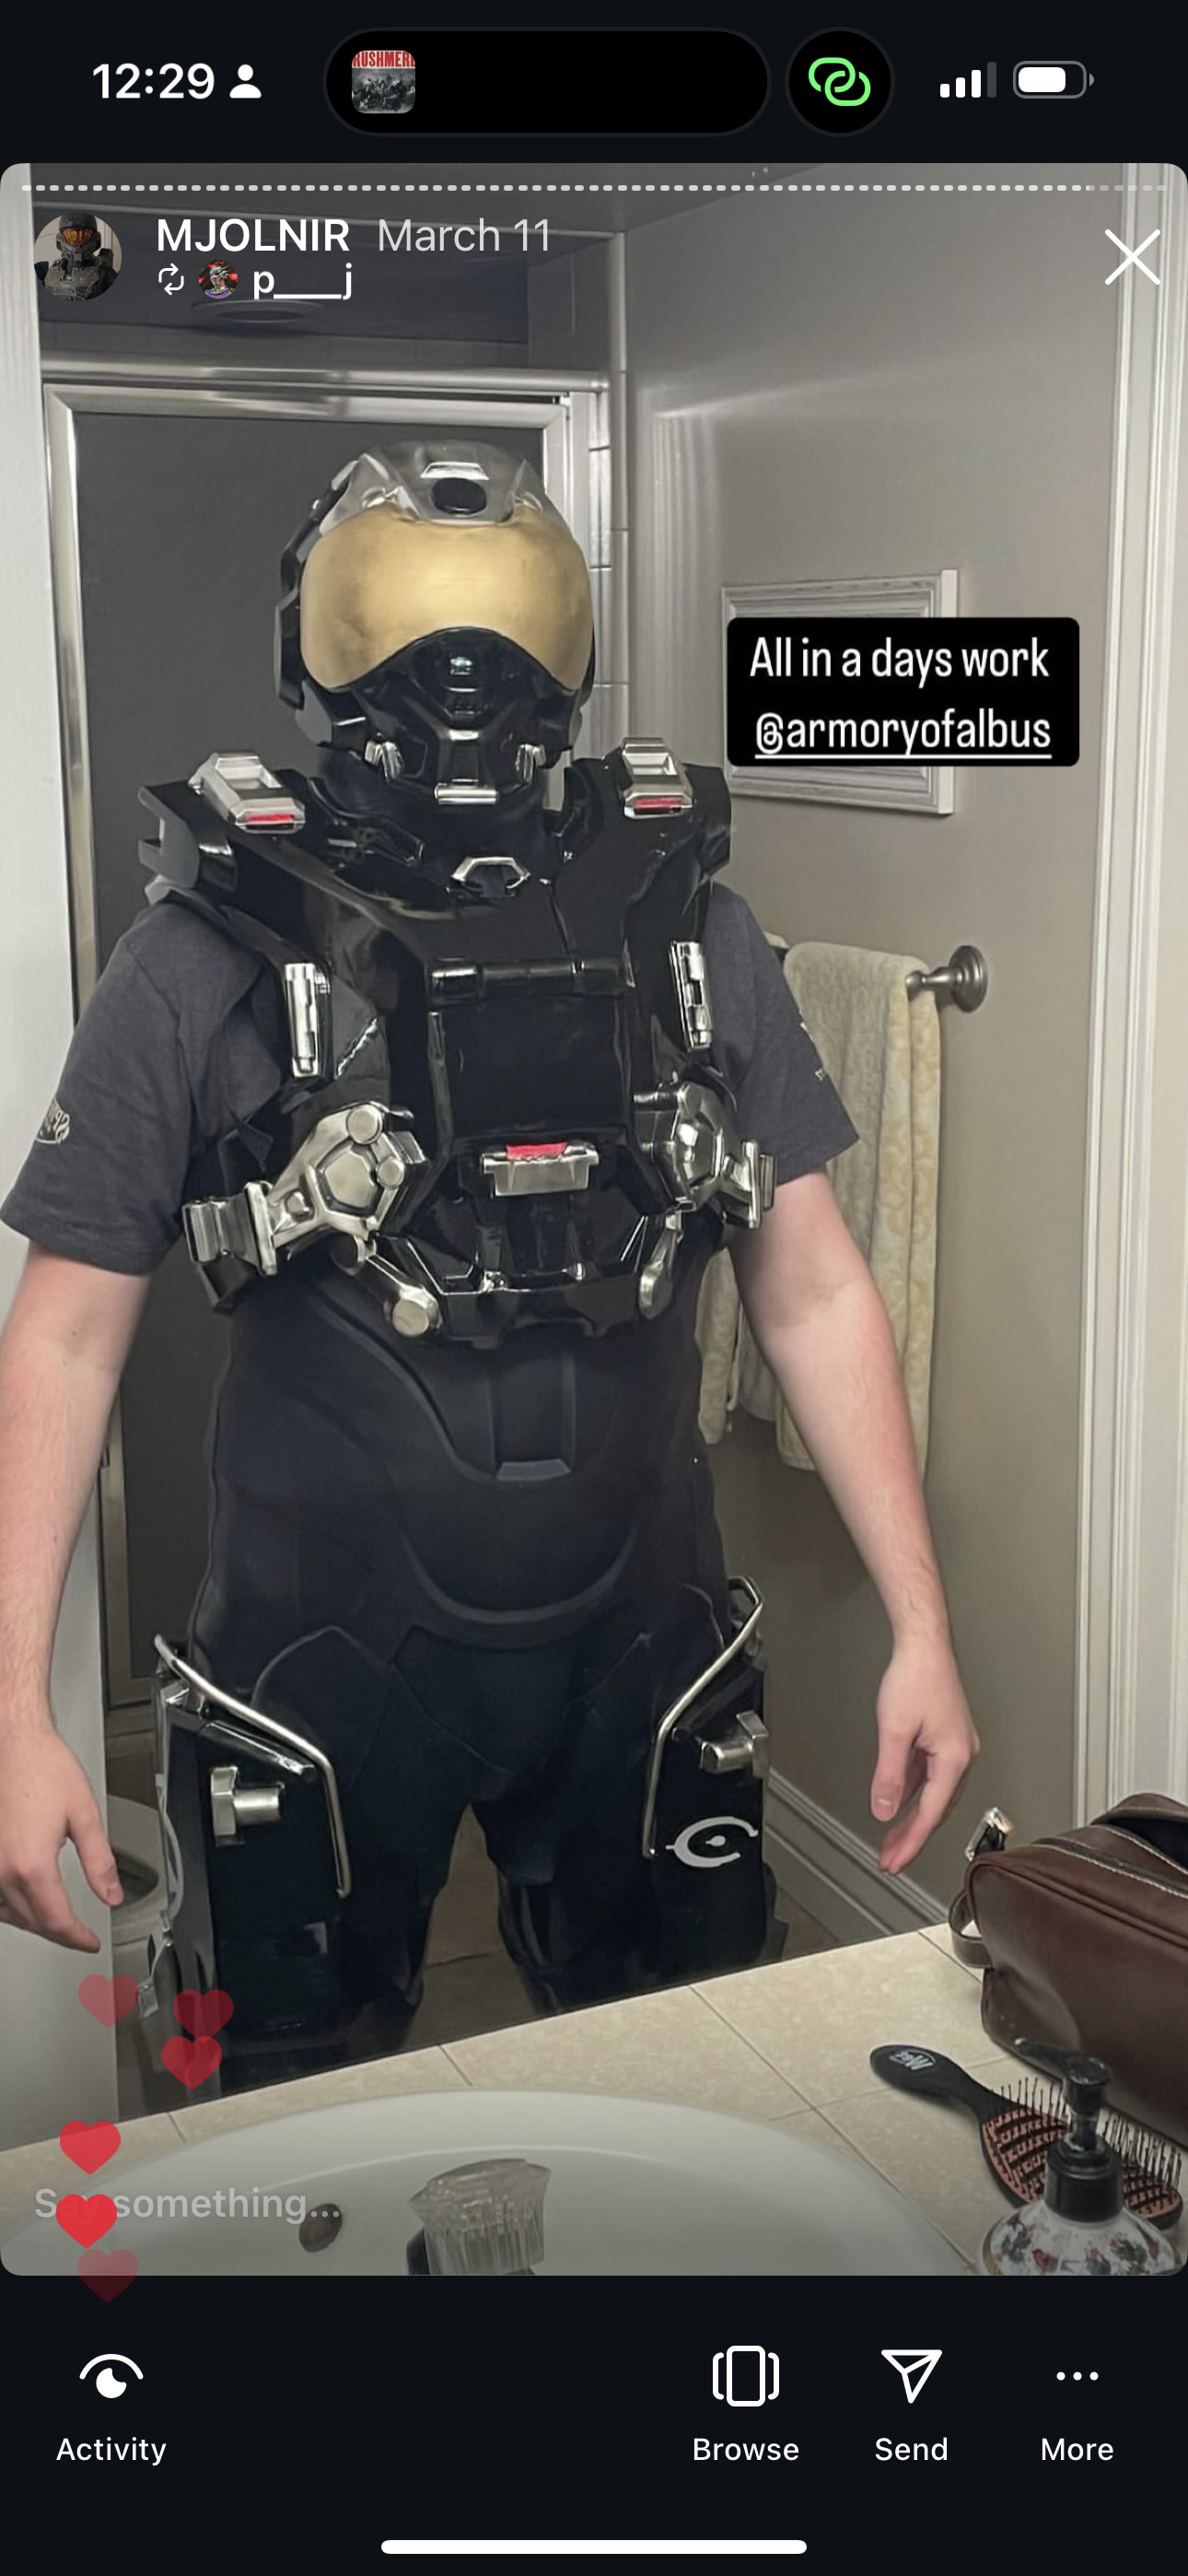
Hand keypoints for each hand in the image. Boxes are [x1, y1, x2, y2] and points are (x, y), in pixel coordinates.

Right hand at [0, 1721, 122, 1949]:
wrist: (12, 1742)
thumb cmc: (42, 1766)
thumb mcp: (84, 1815)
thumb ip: (100, 1862)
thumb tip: (111, 1894)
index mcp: (32, 1865)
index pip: (57, 1921)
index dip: (77, 1938)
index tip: (89, 1942)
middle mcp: (2, 1870)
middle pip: (32, 1922)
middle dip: (59, 1933)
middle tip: (80, 1935)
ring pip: (8, 1914)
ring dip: (33, 1923)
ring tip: (56, 1922)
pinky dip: (9, 1907)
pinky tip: (21, 1901)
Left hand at [870, 1638, 979, 1874]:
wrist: (924, 1646)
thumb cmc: (916, 1677)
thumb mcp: (894, 1730)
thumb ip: (890, 1775)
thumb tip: (885, 1810)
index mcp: (954, 1758)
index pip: (931, 1814)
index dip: (911, 1843)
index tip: (894, 1861)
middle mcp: (962, 1756)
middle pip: (936, 1809)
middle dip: (912, 1837)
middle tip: (890, 1860)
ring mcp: (956, 1747)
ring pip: (935, 1795)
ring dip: (914, 1817)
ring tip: (892, 1840)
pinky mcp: (947, 1739)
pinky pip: (931, 1776)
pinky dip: (916, 1793)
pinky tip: (900, 1802)